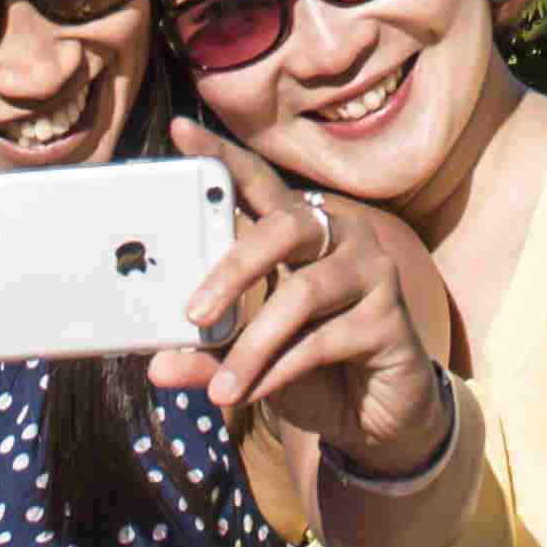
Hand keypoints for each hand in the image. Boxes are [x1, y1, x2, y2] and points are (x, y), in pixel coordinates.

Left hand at [151, 116, 450, 476]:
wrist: (374, 415)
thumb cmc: (310, 368)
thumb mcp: (250, 359)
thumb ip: (208, 355)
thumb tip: (157, 367)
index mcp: (299, 229)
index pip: (257, 181)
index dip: (221, 156)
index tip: (180, 131)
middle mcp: (340, 235)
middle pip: (285, 227)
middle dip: (233, 269)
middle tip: (192, 313)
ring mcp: (371, 272)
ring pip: (302, 292)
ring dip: (254, 343)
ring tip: (221, 387)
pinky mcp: (389, 318)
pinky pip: (323, 340)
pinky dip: (279, 371)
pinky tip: (252, 393)